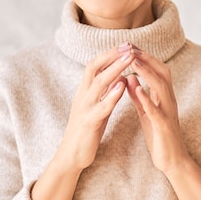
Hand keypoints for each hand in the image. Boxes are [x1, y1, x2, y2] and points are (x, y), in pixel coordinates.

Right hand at [57, 43, 136, 170]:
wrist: (71, 155)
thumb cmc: (87, 130)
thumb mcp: (97, 106)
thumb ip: (106, 92)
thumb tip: (120, 76)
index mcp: (85, 91)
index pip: (95, 65)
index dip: (110, 54)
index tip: (126, 44)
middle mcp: (83, 95)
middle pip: (95, 68)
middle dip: (112, 55)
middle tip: (129, 45)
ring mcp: (84, 108)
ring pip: (98, 83)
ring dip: (115, 69)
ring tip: (129, 58)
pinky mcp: (88, 122)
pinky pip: (101, 106)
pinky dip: (111, 95)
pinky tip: (122, 86)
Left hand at [126, 49, 189, 174]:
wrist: (173, 161)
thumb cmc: (159, 136)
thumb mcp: (146, 112)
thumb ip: (139, 96)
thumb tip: (130, 78)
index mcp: (164, 97)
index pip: (158, 70)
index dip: (145, 57)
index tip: (131, 46)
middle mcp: (169, 101)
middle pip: (163, 72)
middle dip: (147, 58)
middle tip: (132, 47)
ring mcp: (168, 113)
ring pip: (161, 87)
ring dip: (147, 73)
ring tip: (133, 62)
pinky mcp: (164, 127)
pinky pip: (156, 110)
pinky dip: (146, 99)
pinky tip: (136, 90)